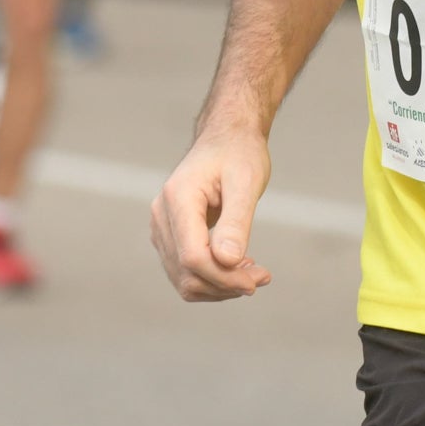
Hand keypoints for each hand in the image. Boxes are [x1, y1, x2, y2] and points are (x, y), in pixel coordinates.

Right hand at [151, 129, 275, 300]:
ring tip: (254, 273)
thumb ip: (236, 222)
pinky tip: (237, 267)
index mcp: (178, 198)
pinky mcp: (170, 237)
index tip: (257, 279)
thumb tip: (227, 261)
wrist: (227, 139)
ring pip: (184, 279)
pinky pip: (185, 272)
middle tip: (262, 276)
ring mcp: (162, 228)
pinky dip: (212, 279)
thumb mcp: (246, 182)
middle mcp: (162, 215)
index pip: (193, 256)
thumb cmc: (239, 153)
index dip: (224, 277)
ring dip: (220, 286)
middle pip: (187, 272)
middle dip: (226, 283)